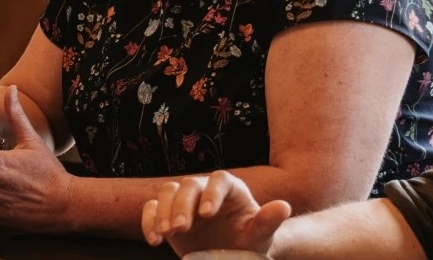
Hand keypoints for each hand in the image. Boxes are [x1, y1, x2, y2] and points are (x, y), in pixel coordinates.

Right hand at [141, 170, 290, 255]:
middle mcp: (205, 189)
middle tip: (181, 229)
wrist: (231, 254)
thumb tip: (283, 207)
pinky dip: (149, 220)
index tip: (207, 214)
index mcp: (230, 189)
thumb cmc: (249, 242)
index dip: (212, 193)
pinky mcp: (167, 212)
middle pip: (188, 184)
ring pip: (167, 191)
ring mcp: (185, 200)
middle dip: (182, 205)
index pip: (219, 180)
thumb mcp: (259, 235)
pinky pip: (152, 207)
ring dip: (163, 211)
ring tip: (166, 234)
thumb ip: (268, 221)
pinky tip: (154, 239)